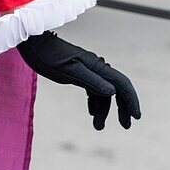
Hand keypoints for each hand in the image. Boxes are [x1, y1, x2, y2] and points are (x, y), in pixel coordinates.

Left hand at [19, 31, 140, 129]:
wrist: (33, 43)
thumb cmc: (48, 56)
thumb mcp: (68, 71)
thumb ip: (90, 81)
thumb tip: (112, 93)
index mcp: (97, 67)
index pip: (122, 84)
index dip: (131, 100)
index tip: (136, 117)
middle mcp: (96, 68)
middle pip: (117, 89)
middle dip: (123, 107)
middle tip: (125, 126)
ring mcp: (87, 70)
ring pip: (103, 92)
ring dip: (104, 109)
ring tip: (98, 127)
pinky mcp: (78, 72)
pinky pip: (93, 89)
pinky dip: (95, 102)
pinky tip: (91, 113)